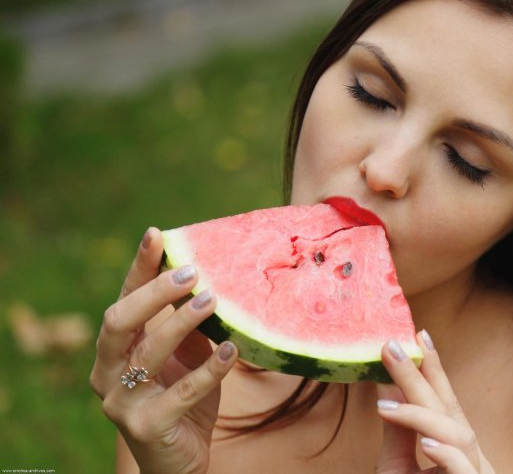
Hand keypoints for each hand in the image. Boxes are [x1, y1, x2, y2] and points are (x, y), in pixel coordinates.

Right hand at [89, 227, 238, 473]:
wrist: (179, 462)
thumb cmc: (185, 400)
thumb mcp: (189, 357)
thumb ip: (192, 326)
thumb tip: (215, 282)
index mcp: (116, 348)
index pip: (124, 298)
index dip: (139, 266)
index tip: (157, 233)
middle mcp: (108, 371)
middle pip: (119, 319)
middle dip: (155, 292)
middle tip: (192, 272)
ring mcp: (121, 401)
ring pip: (147, 351)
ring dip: (183, 322)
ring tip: (214, 300)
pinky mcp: (145, 426)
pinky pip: (181, 392)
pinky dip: (209, 369)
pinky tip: (233, 350)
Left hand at [375, 331, 494, 473]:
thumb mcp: (396, 465)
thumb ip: (396, 431)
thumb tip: (385, 384)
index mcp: (459, 452)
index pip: (448, 404)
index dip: (434, 370)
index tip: (419, 337)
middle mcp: (471, 461)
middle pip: (452, 411)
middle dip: (422, 378)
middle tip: (393, 348)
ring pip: (460, 436)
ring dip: (422, 417)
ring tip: (385, 406)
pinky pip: (463, 469)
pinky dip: (446, 454)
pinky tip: (425, 443)